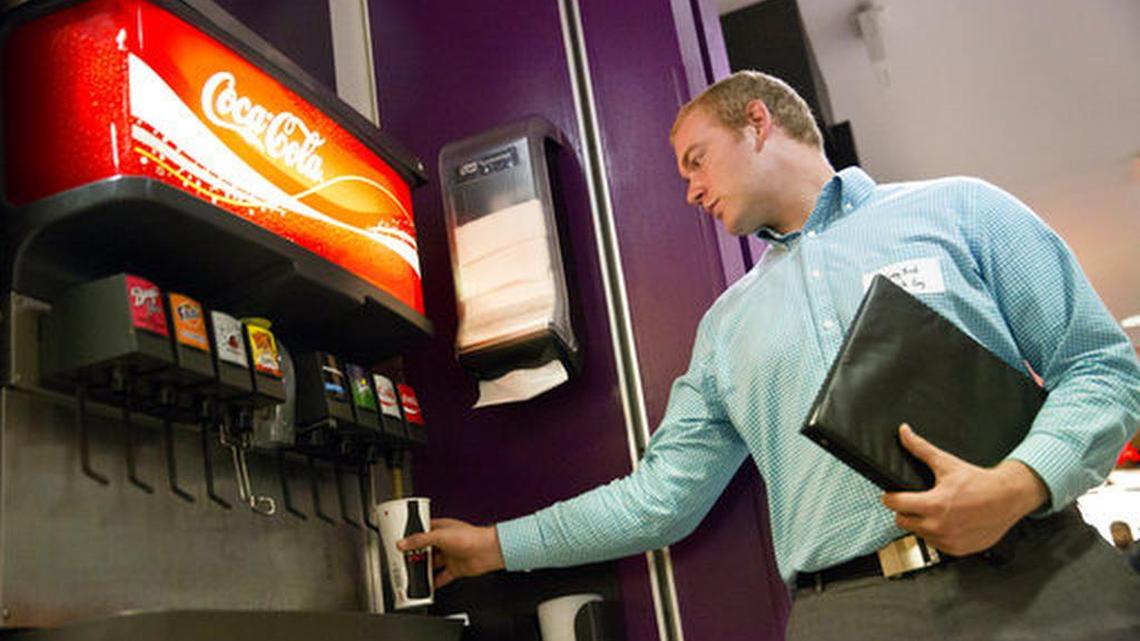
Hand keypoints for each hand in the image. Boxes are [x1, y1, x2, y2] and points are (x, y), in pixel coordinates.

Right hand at [397, 518, 505, 587]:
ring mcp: (450, 556)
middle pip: (425, 550)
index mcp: (441, 529)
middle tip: (401, 561)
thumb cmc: (471, 537)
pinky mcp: (455, 569)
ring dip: (422, 570)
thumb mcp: (440, 536)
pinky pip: (441, 578)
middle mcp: (445, 542)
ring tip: (410, 575)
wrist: (488, 551)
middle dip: (414, 556)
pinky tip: (426, 587)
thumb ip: (420, 540)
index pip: (421, 532)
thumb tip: (403, 543)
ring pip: (432, 564)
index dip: (410, 537)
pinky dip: (433, 583)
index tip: (399, 542)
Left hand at [880, 423, 1048, 555]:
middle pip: (902, 521)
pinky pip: (935, 544)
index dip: (890, 497)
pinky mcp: (958, 549)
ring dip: (920, 524)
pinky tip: (944, 523)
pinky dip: (936, 535)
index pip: (895, 504)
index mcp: (933, 504)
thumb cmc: (980, 482)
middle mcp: (939, 526)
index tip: (892, 494)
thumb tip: (904, 432)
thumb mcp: (947, 463)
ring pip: (918, 534)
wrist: (1008, 498)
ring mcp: (948, 540)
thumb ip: (921, 449)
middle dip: (904, 510)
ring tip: (932, 511)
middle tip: (913, 502)